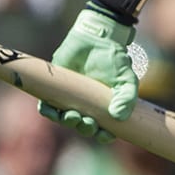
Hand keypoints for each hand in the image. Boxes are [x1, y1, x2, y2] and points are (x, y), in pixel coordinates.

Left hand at [42, 4, 137, 138]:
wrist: (95, 38)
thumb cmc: (114, 59)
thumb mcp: (126, 78)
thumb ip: (127, 97)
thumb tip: (119, 117)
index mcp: (104, 108)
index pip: (103, 130)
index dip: (103, 136)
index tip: (105, 134)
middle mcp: (86, 107)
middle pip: (83, 127)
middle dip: (85, 128)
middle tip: (87, 122)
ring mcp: (70, 99)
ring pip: (65, 119)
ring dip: (67, 122)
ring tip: (72, 116)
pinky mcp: (55, 89)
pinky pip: (48, 107)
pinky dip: (48, 111)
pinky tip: (50, 110)